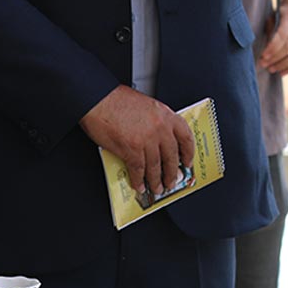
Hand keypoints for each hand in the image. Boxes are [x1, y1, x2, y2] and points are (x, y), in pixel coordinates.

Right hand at [79, 85, 195, 199]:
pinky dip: (139, 180)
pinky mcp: (132, 149)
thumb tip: (158, 141)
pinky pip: (138, 170)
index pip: (185, 137)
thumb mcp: (147, 106)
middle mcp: (160, 128)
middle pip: (172, 156)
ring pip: (156, 166)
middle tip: (172, 181)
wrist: (98, 99)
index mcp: (165, 115)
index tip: (188, 162)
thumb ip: (156, 122)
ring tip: (157, 188)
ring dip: (156, 181)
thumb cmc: (117, 100)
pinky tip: (139, 185)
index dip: (188, 152)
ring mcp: (147, 140)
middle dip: (172, 173)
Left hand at [259, 5, 287, 74]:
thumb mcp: (273, 18)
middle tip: (264, 64)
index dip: (272, 48)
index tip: (263, 57)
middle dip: (275, 58)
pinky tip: (281, 72)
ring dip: (282, 65)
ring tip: (271, 69)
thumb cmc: (282, 17)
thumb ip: (270, 32)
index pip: (282, 36)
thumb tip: (265, 53)